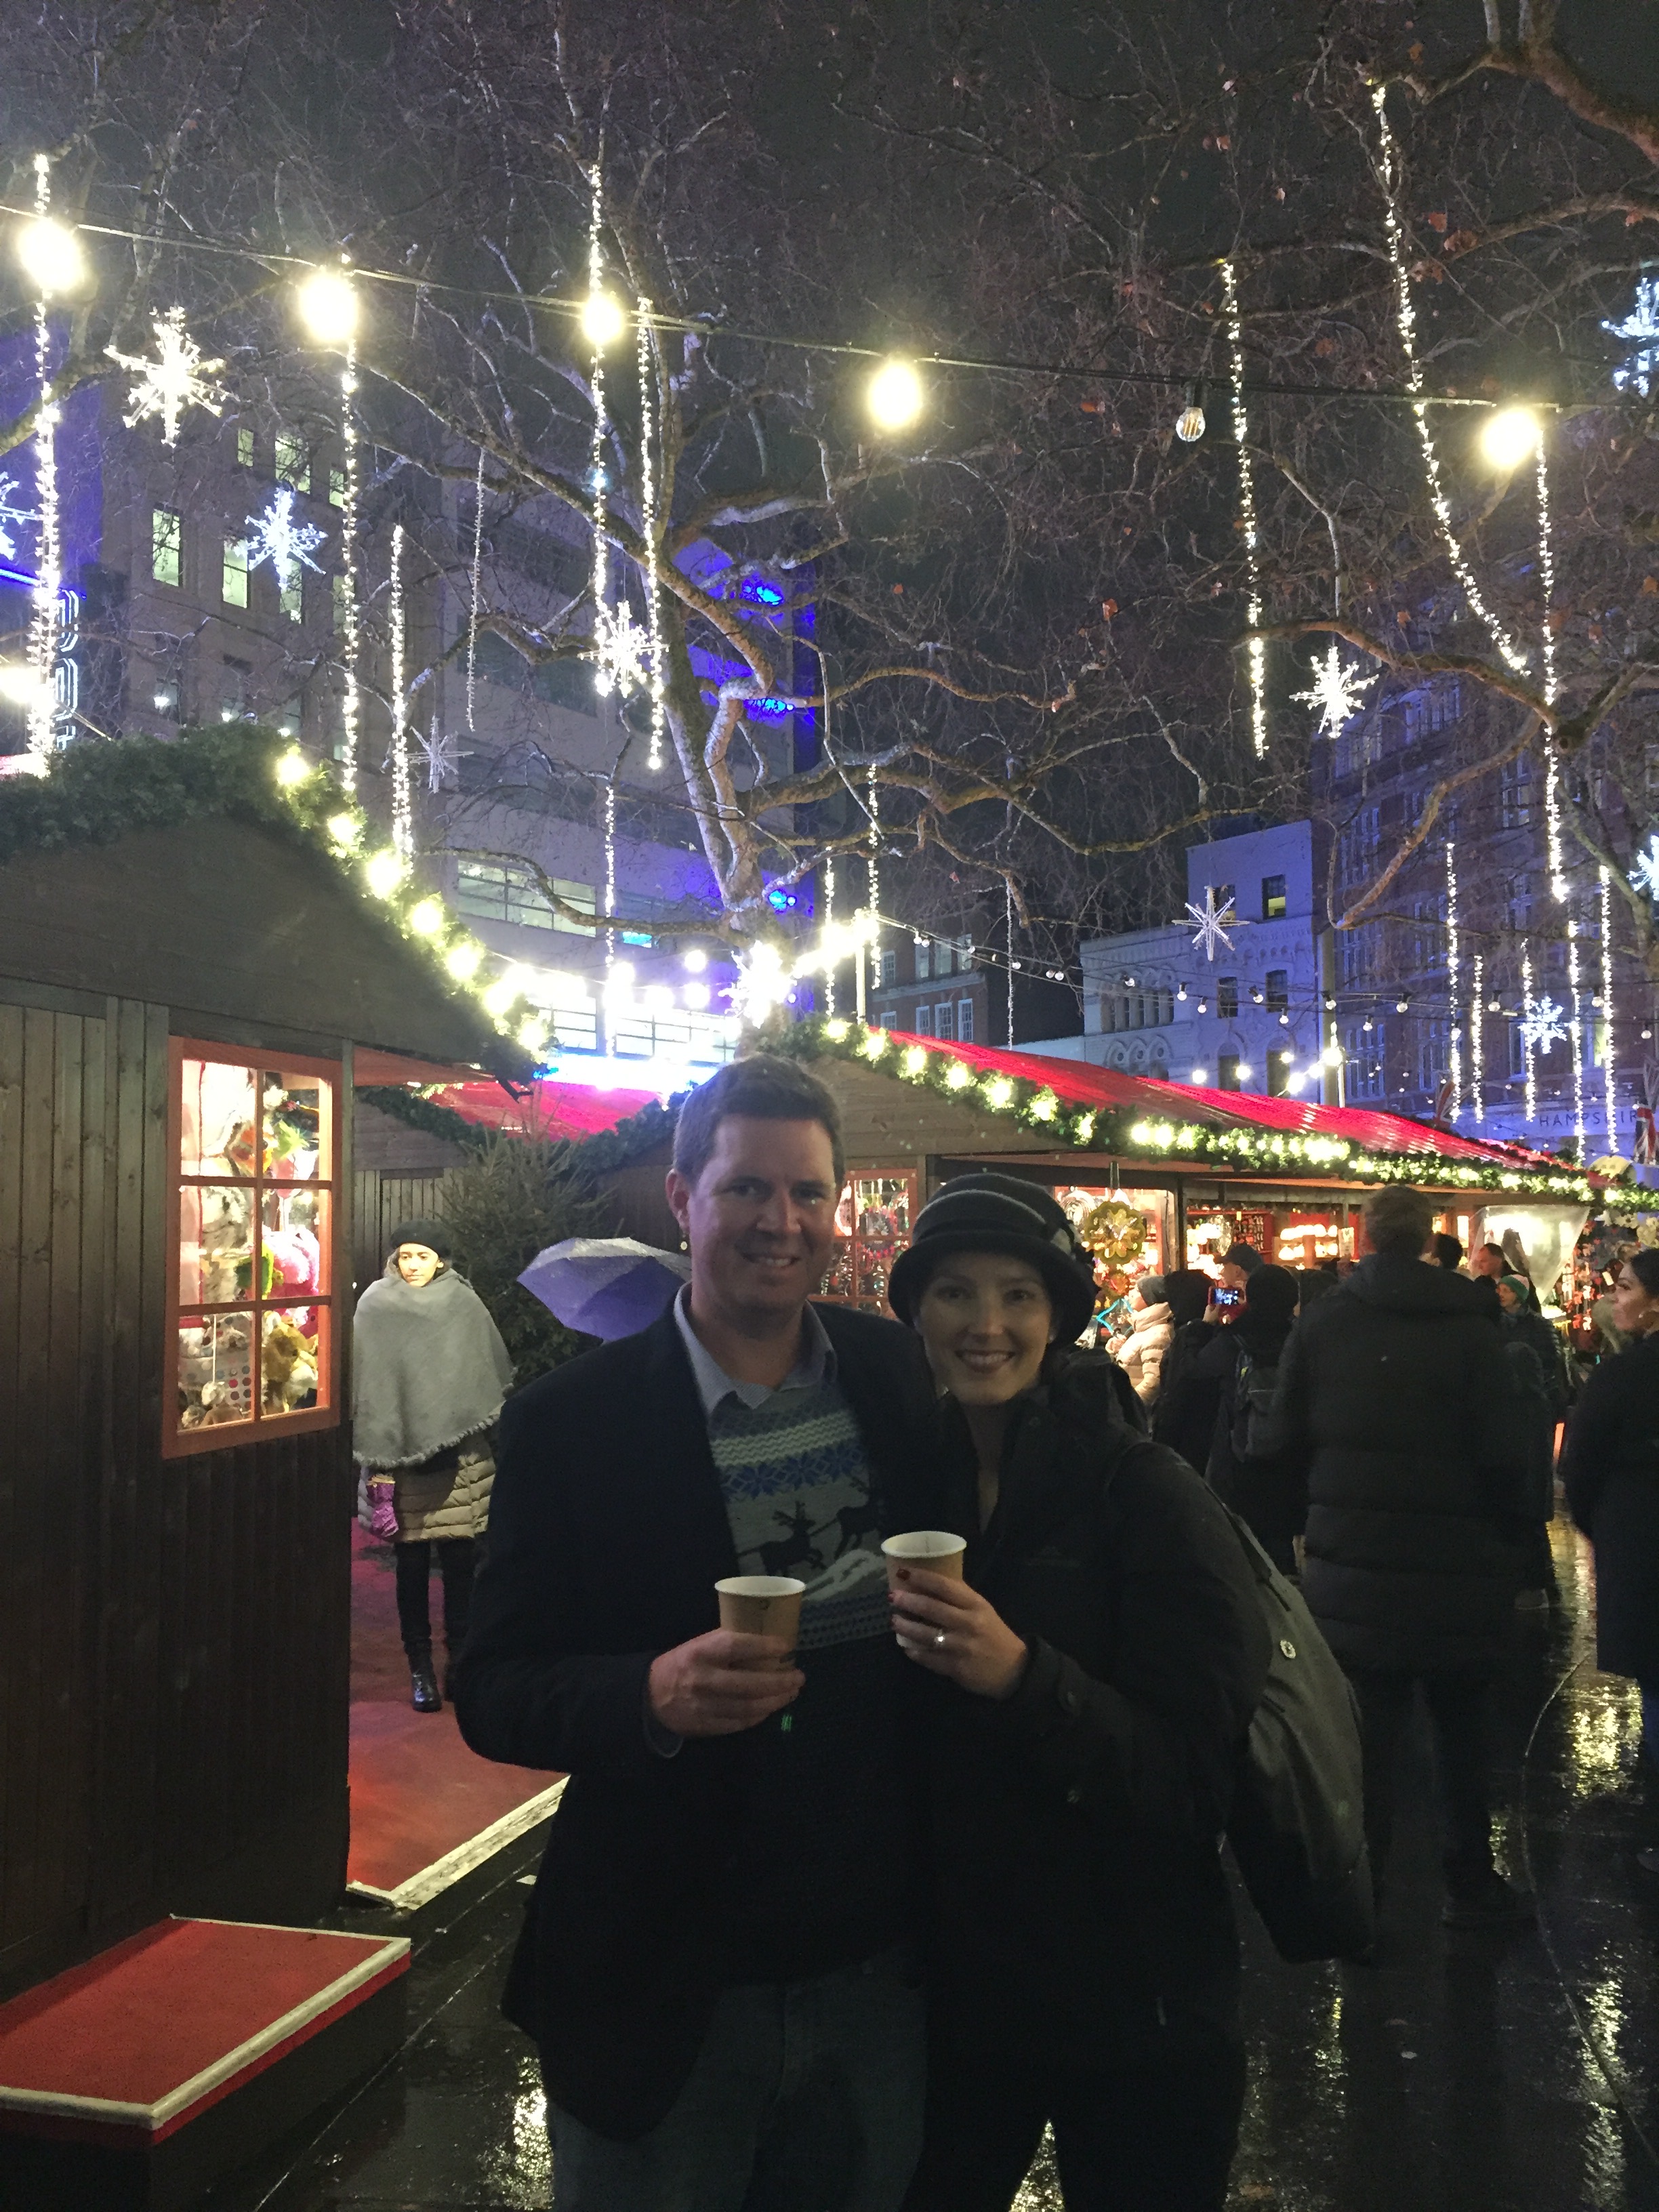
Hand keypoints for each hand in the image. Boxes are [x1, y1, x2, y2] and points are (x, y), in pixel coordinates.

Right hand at [647, 1629, 803, 1736]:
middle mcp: (703, 1680)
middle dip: (779, 1682)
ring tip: (791, 1693)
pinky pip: (740, 1723)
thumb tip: (764, 1639)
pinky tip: (771, 1707)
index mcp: (700, 1653)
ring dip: (775, 1701)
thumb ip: (725, 1643)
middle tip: (798, 1677)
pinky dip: (759, 1715)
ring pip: (748, 1707)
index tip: (786, 1646)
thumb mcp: (698, 1645)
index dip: (764, 1646)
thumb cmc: (682, 1664)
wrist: (651, 1697)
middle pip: (749, 1684)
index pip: (736, 1647)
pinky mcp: (706, 1726)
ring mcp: (705, 1707)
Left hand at [889, 1567, 1029, 1699]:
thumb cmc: (994, 1634)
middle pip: (932, 1608)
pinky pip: (929, 1658)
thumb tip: (930, 1582)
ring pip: (926, 1634)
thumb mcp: (983, 1610)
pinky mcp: (955, 1667)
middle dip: (909, 1600)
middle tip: (892, 1596)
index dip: (922, 1577)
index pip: (945, 1586)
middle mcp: (968, 1623)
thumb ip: (960, 1597)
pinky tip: (906, 1646)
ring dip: (906, 1626)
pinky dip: (915, 1652)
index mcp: (975, 1605)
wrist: (1013, 1669)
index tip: (903, 1571)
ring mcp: (961, 1647)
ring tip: (894, 1621)